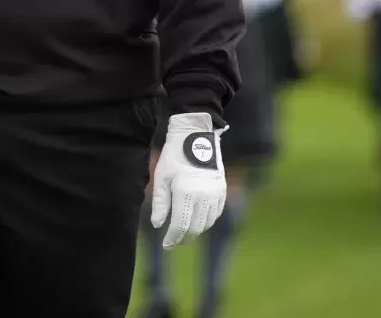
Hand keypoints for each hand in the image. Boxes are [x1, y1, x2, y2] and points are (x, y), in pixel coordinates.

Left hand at [150, 113, 226, 248]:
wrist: (196, 137)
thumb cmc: (174, 156)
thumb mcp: (162, 178)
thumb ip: (160, 203)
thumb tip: (158, 225)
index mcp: (186, 193)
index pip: (180, 225)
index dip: (173, 238)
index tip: (166, 244)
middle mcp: (203, 196)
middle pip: (195, 228)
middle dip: (184, 238)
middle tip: (174, 241)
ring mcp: (216, 194)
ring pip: (208, 222)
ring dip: (196, 231)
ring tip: (185, 232)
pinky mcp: (222, 190)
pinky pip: (217, 213)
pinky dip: (208, 221)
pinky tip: (199, 221)